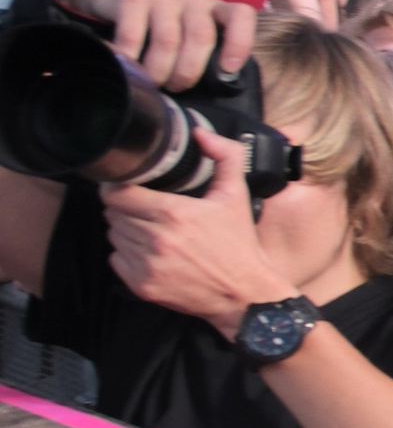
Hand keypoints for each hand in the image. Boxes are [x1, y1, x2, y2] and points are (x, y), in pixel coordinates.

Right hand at [62, 0, 257, 90]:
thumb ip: (207, 56)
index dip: (239, 42)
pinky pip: (134, 35)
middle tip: (176, 87)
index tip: (227, 70)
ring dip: (159, 71)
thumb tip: (219, 88)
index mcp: (215, 8)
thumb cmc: (161, 31)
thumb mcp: (189, 39)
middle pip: (201, 37)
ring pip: (168, 40)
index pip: (241, 15)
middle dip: (188, 71)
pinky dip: (131, 58)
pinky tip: (128, 67)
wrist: (112, 2)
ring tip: (152, 82)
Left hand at [102, 129, 294, 338]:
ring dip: (127, 230)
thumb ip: (224, 156)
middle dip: (127, 208)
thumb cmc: (238, 244)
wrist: (244, 293)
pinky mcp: (142, 285)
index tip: (128, 185)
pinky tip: (151, 253)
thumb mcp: (236, 196)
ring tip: (153, 231)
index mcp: (175, 213)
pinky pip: (116, 259)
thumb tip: (201, 134)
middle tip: (148, 210)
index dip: (118, 186)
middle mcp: (156, 239)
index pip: (118, 193)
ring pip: (114, 235)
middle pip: (114, 214)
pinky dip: (128, 254)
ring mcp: (147, 264)